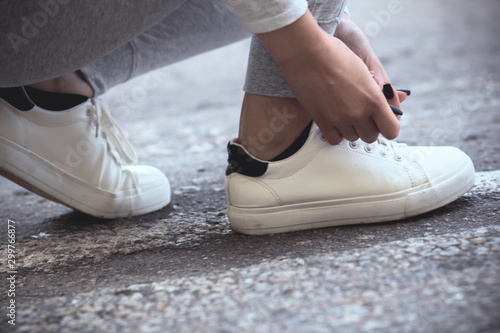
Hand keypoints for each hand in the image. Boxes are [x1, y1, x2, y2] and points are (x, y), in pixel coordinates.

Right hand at [257, 11, 399, 143]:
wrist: (307, 52)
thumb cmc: (335, 54)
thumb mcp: (365, 70)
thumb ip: (380, 90)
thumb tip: (400, 97)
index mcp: (374, 99)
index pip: (391, 129)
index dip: (388, 126)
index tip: (383, 121)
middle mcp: (358, 112)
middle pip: (371, 136)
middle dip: (369, 127)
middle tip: (363, 116)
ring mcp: (339, 118)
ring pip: (352, 138)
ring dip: (352, 129)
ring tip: (346, 113)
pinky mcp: (322, 121)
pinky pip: (334, 140)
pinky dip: (336, 133)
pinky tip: (335, 121)